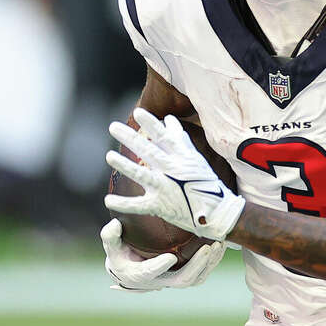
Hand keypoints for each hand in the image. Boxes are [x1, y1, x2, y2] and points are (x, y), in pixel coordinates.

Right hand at [101, 219, 225, 291]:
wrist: (131, 268)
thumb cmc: (121, 253)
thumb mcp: (112, 245)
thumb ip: (111, 236)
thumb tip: (114, 225)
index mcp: (139, 274)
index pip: (148, 273)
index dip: (158, 267)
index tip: (169, 257)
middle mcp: (159, 281)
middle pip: (182, 279)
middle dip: (197, 265)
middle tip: (207, 247)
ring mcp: (174, 279)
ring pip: (196, 278)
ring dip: (210, 263)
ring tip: (218, 244)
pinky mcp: (186, 275)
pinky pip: (203, 273)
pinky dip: (214, 261)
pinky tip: (221, 245)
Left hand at [104, 108, 244, 240]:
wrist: (218, 212)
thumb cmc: (207, 184)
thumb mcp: (196, 159)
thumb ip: (181, 140)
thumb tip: (170, 121)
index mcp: (183, 158)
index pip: (165, 137)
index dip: (151, 124)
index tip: (138, 112)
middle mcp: (173, 170)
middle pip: (149, 151)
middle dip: (130, 138)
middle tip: (113, 127)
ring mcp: (166, 188)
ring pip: (142, 174)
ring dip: (124, 165)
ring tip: (109, 156)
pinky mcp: (160, 206)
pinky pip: (138, 205)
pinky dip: (123, 204)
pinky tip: (108, 200)